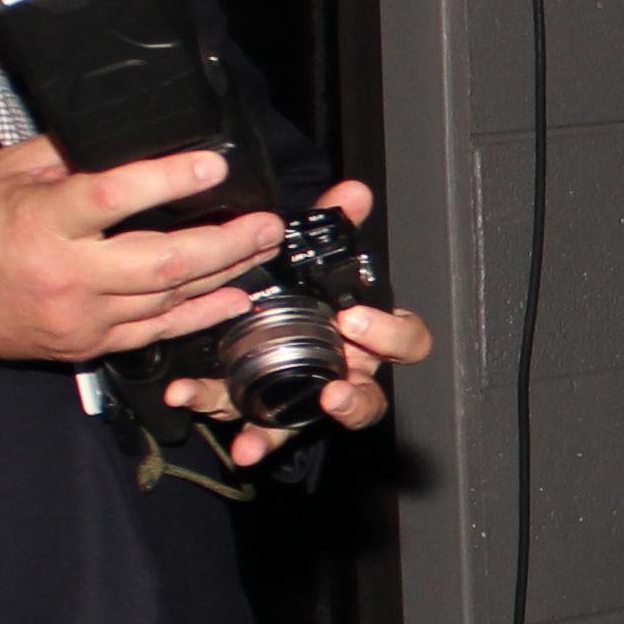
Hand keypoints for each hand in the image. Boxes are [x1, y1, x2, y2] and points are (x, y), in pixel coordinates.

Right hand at [0, 136, 283, 363]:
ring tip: (259, 250)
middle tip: (266, 223)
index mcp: (43, 222)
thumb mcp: (8, 172)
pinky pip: (155, 334)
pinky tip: (235, 298)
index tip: (214, 165)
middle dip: (226, 243)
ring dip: (223, 274)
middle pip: (163, 262)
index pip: (115, 198)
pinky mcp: (87, 345)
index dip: (169, 180)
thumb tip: (128, 135)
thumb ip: (68, 154)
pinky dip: (200, 316)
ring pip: (168, 299)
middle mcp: (67, 274)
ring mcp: (80, 316)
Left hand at [159, 182, 434, 467]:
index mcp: (371, 334)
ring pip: (307, 424)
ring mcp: (313, 396)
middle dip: (353, 398)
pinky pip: (262, 426)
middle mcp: (349, 371)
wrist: (273, 313)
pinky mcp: (275, 412)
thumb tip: (353, 191)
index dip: (389, 336)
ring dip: (284, 430)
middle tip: (332, 391)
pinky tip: (215, 426)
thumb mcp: (321, 257)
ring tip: (256, 431)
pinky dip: (240, 431)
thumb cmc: (311, 292)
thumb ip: (338, 227)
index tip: (355, 321)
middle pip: (368, 397)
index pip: (408, 341)